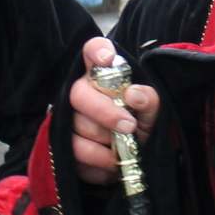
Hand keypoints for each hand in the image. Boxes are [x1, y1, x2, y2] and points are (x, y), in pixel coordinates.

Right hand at [68, 34, 160, 185]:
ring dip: (103, 143)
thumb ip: (149, 101)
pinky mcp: (63, 147)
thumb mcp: (151, 114)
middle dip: (105, 112)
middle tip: (128, 126)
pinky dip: (97, 163)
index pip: (93, 50)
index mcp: (103, 76)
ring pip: (75, 128)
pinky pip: (74, 154)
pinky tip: (111, 164)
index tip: (107, 58)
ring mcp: (68, 119)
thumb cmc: (138, 127)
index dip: (97, 51)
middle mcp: (81, 92)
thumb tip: (134, 95)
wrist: (132, 161)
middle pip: (78, 94)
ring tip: (122, 151)